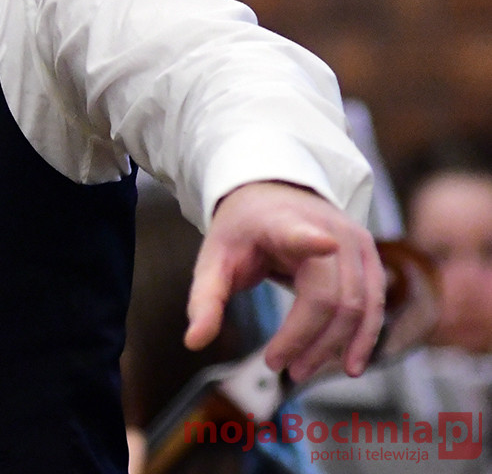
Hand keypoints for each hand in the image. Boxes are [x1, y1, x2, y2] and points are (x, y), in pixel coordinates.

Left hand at [184, 180, 384, 381]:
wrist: (272, 194)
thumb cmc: (242, 231)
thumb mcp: (214, 258)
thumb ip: (206, 299)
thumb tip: (193, 342)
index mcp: (281, 222)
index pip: (299, 232)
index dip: (312, 240)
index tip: (324, 243)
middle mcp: (328, 228)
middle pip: (328, 296)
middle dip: (305, 338)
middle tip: (275, 365)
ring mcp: (355, 242)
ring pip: (357, 306)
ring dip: (332, 346)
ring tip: (300, 372)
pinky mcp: (370, 256)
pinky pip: (374, 304)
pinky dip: (363, 337)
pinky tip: (349, 365)